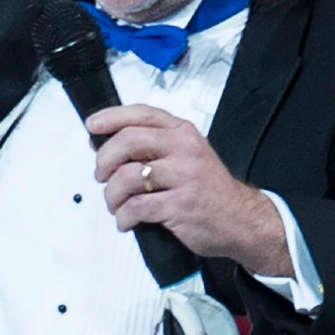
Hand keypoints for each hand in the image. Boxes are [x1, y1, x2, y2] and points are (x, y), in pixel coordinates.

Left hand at [87, 104, 292, 275]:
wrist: (241, 220)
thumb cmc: (208, 189)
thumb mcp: (188, 155)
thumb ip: (153, 147)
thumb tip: (104, 146)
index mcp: (183, 133)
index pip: (142, 114)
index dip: (111, 117)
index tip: (92, 125)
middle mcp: (183, 149)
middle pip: (128, 142)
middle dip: (104, 160)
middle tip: (100, 176)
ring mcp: (183, 177)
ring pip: (127, 178)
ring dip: (112, 195)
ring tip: (116, 205)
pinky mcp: (179, 205)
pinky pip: (136, 207)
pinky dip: (124, 217)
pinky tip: (126, 221)